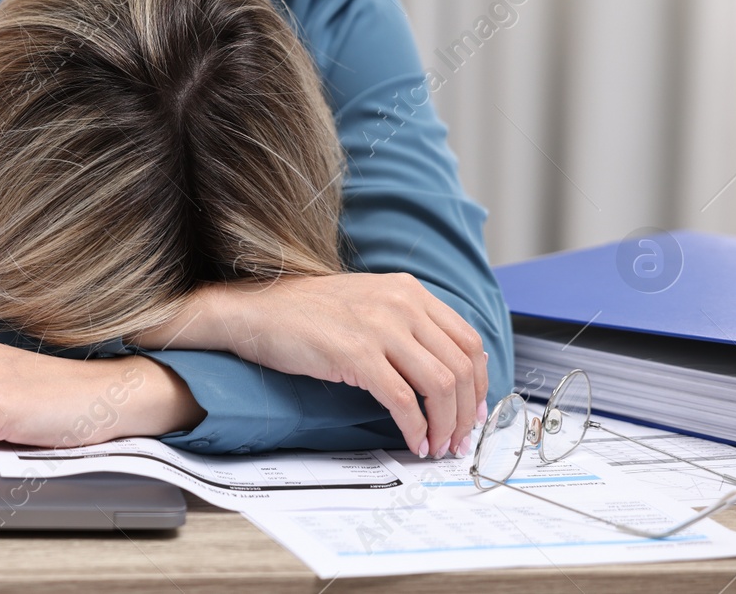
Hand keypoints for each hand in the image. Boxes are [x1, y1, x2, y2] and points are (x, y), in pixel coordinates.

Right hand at [134, 274, 487, 458]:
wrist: (255, 311)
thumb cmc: (304, 312)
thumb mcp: (366, 302)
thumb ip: (404, 323)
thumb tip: (439, 370)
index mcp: (408, 290)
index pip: (468, 340)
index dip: (479, 382)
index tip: (474, 410)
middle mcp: (401, 304)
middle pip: (461, 366)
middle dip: (467, 412)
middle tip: (459, 438)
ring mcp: (380, 328)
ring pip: (440, 386)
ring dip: (446, 425)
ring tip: (438, 445)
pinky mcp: (357, 355)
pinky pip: (404, 401)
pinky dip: (416, 428)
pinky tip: (413, 441)